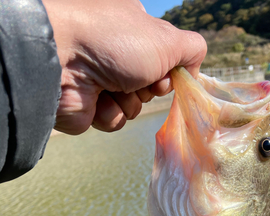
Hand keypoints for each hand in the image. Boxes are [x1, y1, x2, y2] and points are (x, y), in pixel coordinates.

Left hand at [43, 0, 206, 133]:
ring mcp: (102, 78)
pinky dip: (110, 113)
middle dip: (149, 88)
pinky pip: (114, 120)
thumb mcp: (167, 39)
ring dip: (129, 102)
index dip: (169, 71)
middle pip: (151, 85)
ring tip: (112, 88)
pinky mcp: (89, 104)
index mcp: (134, 28)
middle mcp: (116, 51)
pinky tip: (98, 100)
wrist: (62, 61)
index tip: (164, 73)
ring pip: (134, 106)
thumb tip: (194, 68)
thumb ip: (192, 50)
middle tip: (138, 79)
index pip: (165, 57)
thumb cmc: (116, 42)